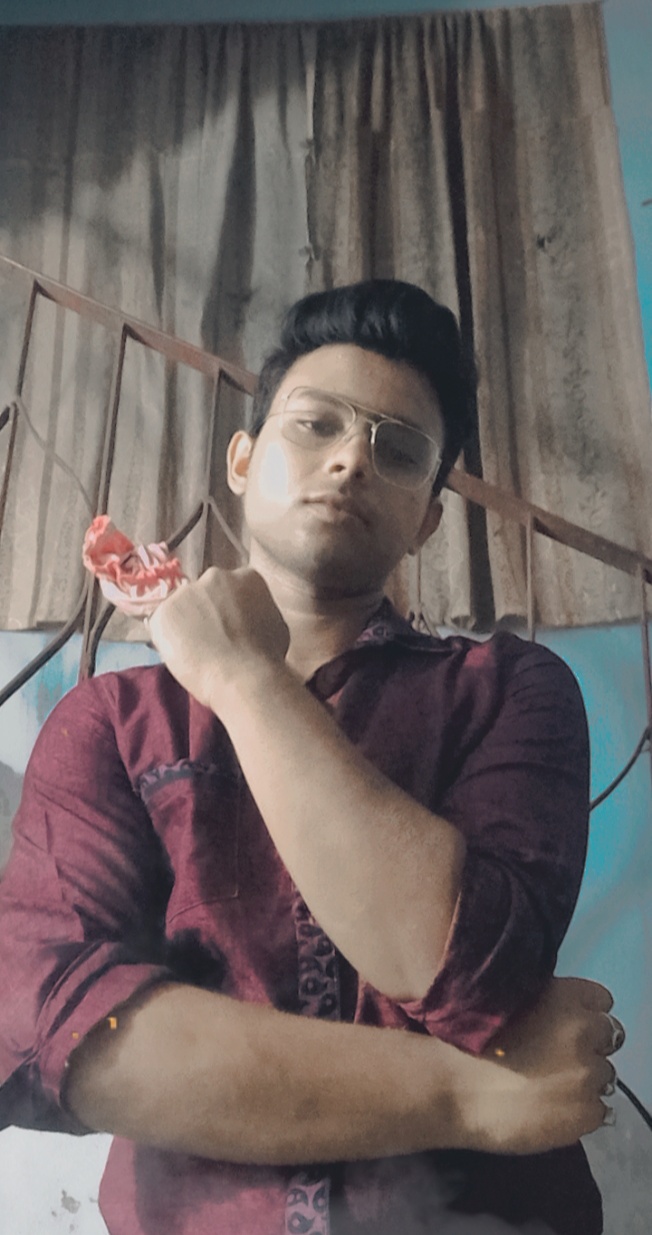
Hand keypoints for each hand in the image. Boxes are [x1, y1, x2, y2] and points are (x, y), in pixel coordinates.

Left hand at [147, 567, 289, 711]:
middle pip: (205, 593)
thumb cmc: (266, 656)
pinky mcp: (163, 612)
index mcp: (246, 576)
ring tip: (198, 653)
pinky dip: (168, 640)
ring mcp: (186, 592)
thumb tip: (249, 619)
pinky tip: (185, 657)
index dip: (230, 609)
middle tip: (214, 639)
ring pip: (182, 608)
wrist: (243, 676)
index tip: (231, 626)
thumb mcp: (274, 624)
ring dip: (187, 625)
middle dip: (206, 612)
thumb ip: (257, 612)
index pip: (232, 587)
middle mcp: (214, 576)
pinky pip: (163, 626)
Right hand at [448, 977, 621, 1154]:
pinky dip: (579, 1112)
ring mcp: (588, 1074)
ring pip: (603, 1076)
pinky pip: (597, 1110)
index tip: (565, 1027)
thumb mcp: (512, 1000)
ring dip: (584, 1080)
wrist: (451, 1086)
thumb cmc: (470, 1039)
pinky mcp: (586, 1112)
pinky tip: (550, 1111)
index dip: (584, 1015)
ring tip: (550, 1089)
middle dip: (588, 1047)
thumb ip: (549, 1003)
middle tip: (557, 1060)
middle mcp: (584, 1032)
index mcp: (567, 997)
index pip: (602, 1002)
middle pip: (608, 1039)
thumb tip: (565, 1015)